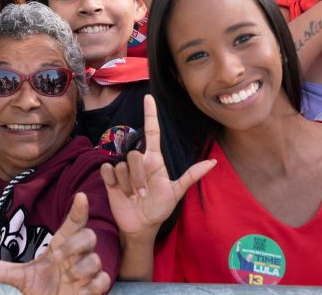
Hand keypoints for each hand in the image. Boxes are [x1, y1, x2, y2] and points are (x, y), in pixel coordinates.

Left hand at [0, 192, 109, 294]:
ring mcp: (88, 270)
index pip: (74, 222)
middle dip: (74, 245)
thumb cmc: (43, 287)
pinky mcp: (95, 287)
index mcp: (62, 244)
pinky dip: (92, 286)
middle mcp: (78, 254)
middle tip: (57, 257)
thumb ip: (5, 272)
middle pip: (89, 236)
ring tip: (67, 279)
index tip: (80, 196)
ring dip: (80, 269)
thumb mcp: (23, 278)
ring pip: (95, 259)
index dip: (79, 209)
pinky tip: (80, 292)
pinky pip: (102, 279)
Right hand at [100, 95, 214, 240]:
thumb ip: (192, 175)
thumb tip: (214, 161)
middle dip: (139, 177)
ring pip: (121, 166)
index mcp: (154, 160)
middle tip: (144, 194)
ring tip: (134, 196)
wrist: (142, 225)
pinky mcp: (110, 179)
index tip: (148, 97)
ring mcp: (123, 170)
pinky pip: (108, 170)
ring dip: (129, 185)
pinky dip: (114, 182)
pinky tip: (119, 191)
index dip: (150, 114)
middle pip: (134, 155)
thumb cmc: (159, 206)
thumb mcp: (176, 192)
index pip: (151, 131)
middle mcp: (138, 161)